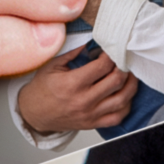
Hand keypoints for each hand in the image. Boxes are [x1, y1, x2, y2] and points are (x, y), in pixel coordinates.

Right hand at [17, 48, 136, 133]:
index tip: (113, 49)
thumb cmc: (42, 89)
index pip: (103, 66)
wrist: (33, 114)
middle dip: (124, 67)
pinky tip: (125, 94)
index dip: (112, 55)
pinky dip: (126, 105)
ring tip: (130, 74)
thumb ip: (73, 52)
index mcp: (72, 84)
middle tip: (124, 60)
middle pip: (116, 81)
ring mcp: (89, 114)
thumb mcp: (52, 66)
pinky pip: (118, 117)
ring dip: (131, 85)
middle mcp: (83, 101)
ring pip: (122, 100)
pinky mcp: (92, 124)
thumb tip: (92, 39)